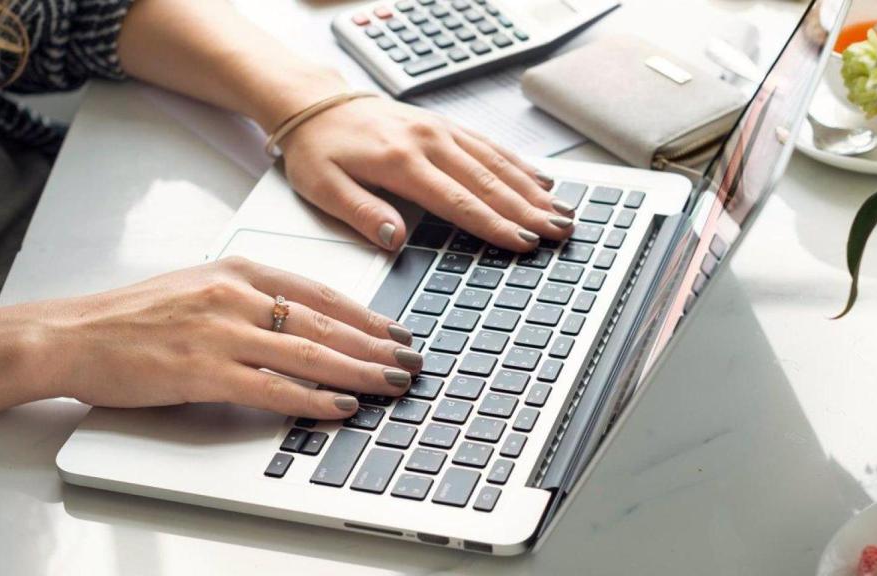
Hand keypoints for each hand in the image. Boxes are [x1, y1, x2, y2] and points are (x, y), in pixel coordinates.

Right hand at [47, 257, 420, 418]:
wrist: (74, 333)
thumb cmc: (134, 314)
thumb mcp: (200, 286)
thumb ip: (251, 298)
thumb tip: (302, 322)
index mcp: (238, 270)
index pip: (320, 292)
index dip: (366, 314)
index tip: (395, 330)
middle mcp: (236, 295)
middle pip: (325, 323)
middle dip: (376, 345)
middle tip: (411, 360)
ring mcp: (221, 333)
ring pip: (309, 354)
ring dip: (359, 372)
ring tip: (392, 383)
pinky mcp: (204, 372)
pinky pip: (274, 388)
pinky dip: (313, 399)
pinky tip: (340, 406)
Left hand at [277, 97, 575, 251]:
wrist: (314, 104)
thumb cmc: (318, 149)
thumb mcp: (324, 187)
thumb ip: (361, 213)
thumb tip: (395, 239)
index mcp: (401, 163)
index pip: (458, 202)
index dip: (493, 226)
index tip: (523, 242)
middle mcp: (428, 142)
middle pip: (488, 183)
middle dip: (528, 210)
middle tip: (560, 232)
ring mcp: (439, 130)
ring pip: (496, 163)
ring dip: (532, 189)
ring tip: (562, 211)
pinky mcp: (442, 125)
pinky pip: (488, 145)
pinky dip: (518, 164)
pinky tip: (540, 180)